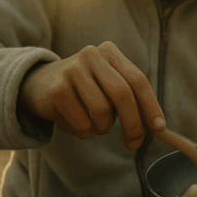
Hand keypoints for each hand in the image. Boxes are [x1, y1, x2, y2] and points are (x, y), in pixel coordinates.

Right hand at [19, 42, 165, 148]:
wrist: (36, 86)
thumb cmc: (82, 91)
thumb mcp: (107, 88)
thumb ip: (131, 101)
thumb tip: (159, 128)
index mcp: (110, 52)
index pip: (138, 80)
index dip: (151, 106)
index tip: (160, 128)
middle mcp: (92, 55)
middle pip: (123, 94)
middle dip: (133, 124)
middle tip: (133, 144)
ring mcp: (72, 69)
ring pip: (102, 111)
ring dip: (102, 128)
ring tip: (93, 124)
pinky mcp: (57, 88)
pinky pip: (83, 122)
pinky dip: (84, 131)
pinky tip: (74, 122)